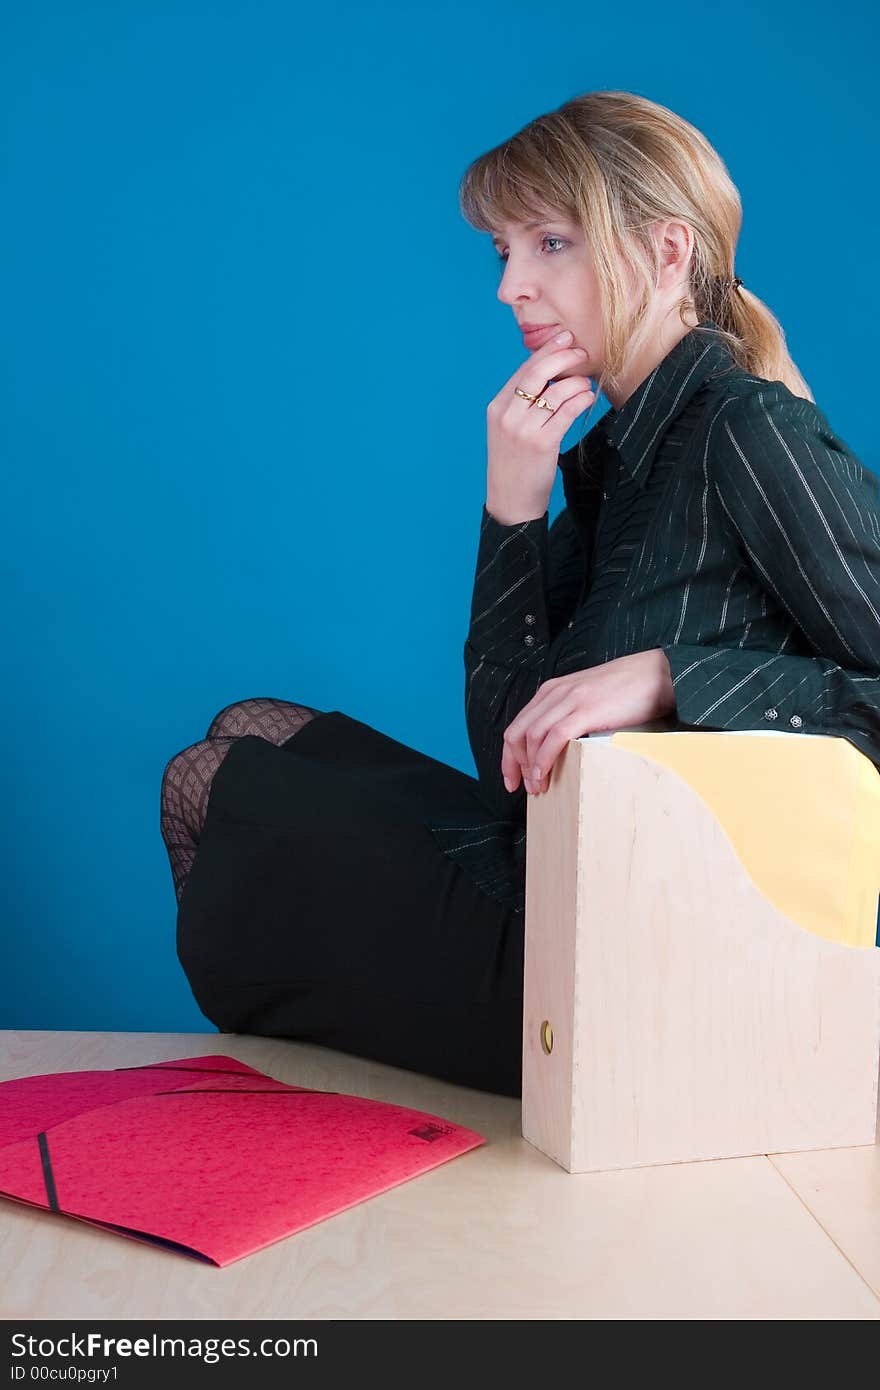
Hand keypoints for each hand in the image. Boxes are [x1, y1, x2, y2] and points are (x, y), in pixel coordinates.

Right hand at [486, 329, 596, 523]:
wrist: (510, 500)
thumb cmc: (515, 463)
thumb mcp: (509, 429)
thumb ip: (522, 403)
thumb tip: (550, 372)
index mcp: (498, 407)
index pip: (524, 369)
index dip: (547, 350)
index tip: (565, 338)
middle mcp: (507, 415)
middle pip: (538, 371)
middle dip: (563, 356)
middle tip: (581, 353)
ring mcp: (523, 428)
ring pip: (556, 390)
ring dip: (577, 382)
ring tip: (586, 384)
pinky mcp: (542, 442)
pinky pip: (567, 411)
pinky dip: (581, 400)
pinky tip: (587, 398)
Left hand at [501, 650, 676, 794]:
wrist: (657, 673)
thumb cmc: (629, 691)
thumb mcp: (589, 701)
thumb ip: (570, 718)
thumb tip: (559, 753)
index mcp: (552, 691)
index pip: (517, 727)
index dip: (509, 756)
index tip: (513, 779)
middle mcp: (554, 693)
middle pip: (517, 733)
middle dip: (514, 765)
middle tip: (523, 788)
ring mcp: (569, 700)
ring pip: (531, 737)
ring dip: (530, 767)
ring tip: (538, 787)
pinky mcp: (585, 709)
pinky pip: (553, 738)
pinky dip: (543, 759)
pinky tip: (544, 774)